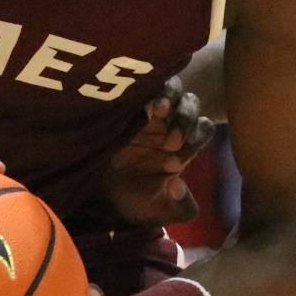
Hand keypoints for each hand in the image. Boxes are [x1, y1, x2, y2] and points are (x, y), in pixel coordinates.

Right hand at [102, 77, 212, 227]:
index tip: (171, 166)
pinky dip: (149, 90)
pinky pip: (146, 85)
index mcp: (182, 145)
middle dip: (185, 120)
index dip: (193, 143)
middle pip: (192, 106)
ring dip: (172, 99)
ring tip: (160, 111)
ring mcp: (149, 110)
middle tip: (169, 143)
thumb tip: (179, 186)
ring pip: (174, 90)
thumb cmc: (127, 198)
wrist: (92, 191)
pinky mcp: (129, 103)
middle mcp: (170, 123)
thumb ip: (177, 208)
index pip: (202, 130)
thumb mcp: (154, 210)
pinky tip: (143, 105)